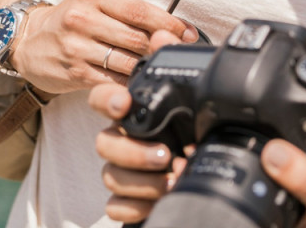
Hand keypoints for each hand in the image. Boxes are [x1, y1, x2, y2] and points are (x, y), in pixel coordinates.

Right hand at [12, 0, 197, 92]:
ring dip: (149, 67)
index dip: (169, 23)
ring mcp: (77, 47)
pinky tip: (141, 83)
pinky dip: (130, 84)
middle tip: (179, 54)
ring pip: (126, 61)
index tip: (188, 33)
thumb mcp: (93, 2)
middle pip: (136, 37)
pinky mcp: (74, 72)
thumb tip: (171, 26)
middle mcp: (83, 19)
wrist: (28, 41)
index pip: (139, 10)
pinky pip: (112, 81)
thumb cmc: (71, 20)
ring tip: (163, 69)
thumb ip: (126, 11)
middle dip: (162, 48)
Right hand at [90, 83, 188, 223]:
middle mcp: (122, 140)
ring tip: (171, 183)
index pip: (104, 98)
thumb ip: (189, 110)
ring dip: (142, 182)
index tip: (124, 104)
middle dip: (135, 152)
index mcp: (134, 115)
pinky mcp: (124, 200)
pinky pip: (114, 206)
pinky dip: (134, 207)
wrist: (199, 174)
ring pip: (110, 176)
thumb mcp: (194, 119)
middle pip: (104, 143)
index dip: (107, 99)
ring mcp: (120, 170)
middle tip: (165, 156)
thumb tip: (201, 120)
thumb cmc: (195, 140)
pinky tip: (155, 203)